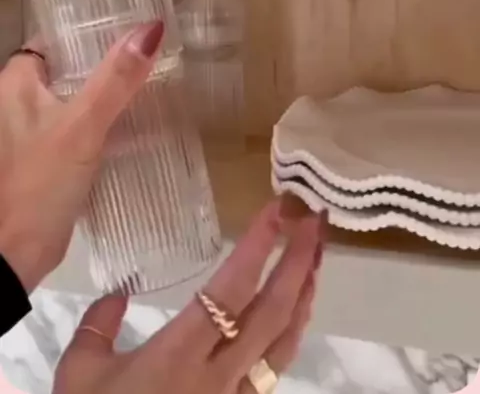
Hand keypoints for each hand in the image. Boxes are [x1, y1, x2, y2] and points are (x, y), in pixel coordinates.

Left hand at [0, 21, 164, 292]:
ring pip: (79, 100)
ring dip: (110, 95)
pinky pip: (82, 129)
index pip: (58, 39)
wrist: (12, 257)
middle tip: (156, 52)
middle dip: (109, 63)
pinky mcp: (49, 161)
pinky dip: (106, 125)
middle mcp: (20, 102)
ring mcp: (33, 133)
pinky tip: (137, 126)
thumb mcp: (82, 126)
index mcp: (17, 82)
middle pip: (72, 69)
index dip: (92, 29)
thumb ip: (115, 80)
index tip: (133, 22)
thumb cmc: (38, 183)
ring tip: (155, 83)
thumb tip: (151, 28)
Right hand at [55, 199, 325, 393]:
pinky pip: (276, 367)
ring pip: (284, 342)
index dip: (258, 247)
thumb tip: (118, 290)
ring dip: (305, 293)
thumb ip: (98, 324)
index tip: (275, 210)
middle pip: (272, 313)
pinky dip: (292, 330)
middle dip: (298, 261)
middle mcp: (216, 375)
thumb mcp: (79, 374)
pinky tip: (295, 311)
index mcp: (177, 355)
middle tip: (315, 219)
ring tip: (317, 253)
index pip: (230, 291)